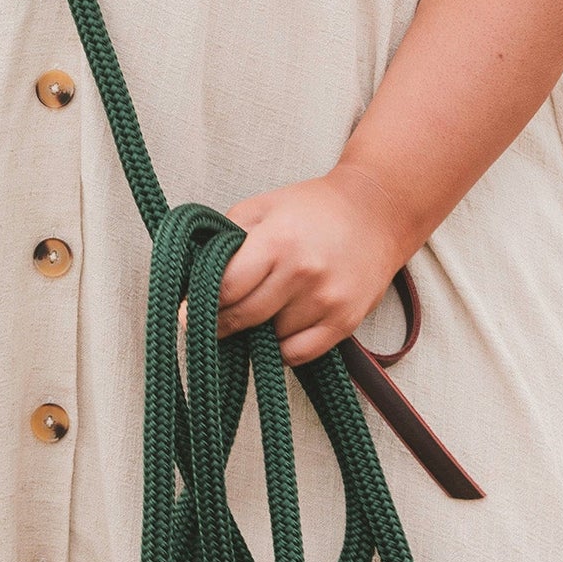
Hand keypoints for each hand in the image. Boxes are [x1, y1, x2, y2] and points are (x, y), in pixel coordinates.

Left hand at [214, 165, 411, 366]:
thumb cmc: (312, 208)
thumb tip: (196, 272)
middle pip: (245, 316)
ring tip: (255, 314)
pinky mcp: (345, 323)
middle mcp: (302, 273)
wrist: (375, 214)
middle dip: (222, 323)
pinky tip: (277, 330)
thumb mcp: (263, 207)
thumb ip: (228, 237)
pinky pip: (298, 354)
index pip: (227, 287)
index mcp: (277, 241)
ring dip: (256, 333)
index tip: (188, 311)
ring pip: (270, 338)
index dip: (202, 302)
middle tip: (211, 323)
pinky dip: (281, 349)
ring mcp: (326, 301)